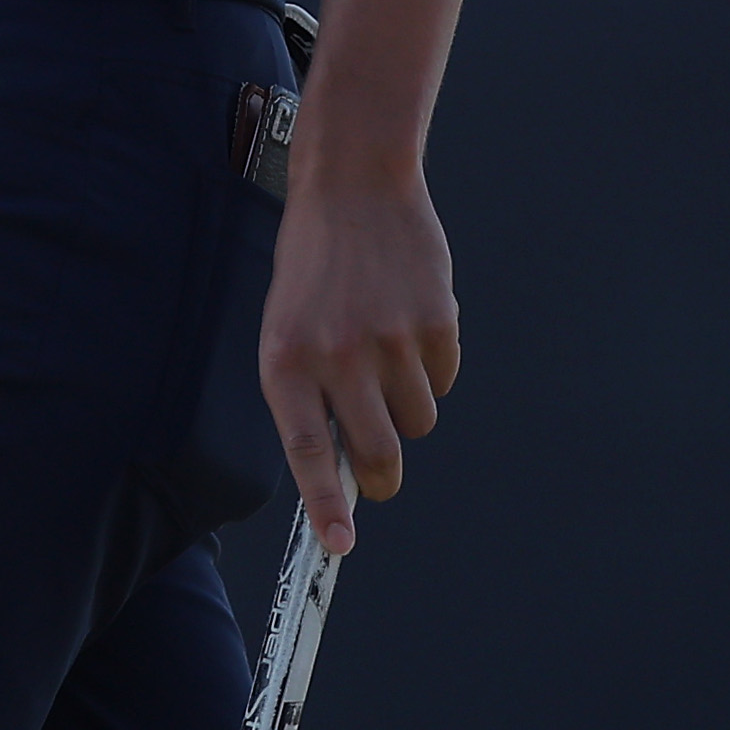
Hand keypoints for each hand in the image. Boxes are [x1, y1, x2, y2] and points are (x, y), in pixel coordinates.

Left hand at [256, 171, 460, 557]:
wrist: (353, 183)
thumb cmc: (313, 263)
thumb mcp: (286, 325)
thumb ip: (309, 391)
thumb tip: (345, 466)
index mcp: (286, 357)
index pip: (308, 450)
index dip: (325, 504)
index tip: (338, 546)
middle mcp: (337, 354)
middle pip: (379, 454)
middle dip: (382, 476)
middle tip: (378, 472)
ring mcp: (391, 339)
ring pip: (417, 422)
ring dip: (406, 406)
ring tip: (382, 353)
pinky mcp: (436, 322)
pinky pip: (443, 379)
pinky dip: (430, 366)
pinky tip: (407, 321)